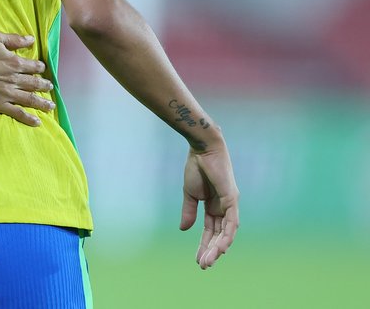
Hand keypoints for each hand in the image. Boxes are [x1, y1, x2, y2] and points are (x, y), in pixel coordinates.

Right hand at [0, 32, 55, 126]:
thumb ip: (14, 39)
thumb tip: (31, 39)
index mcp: (14, 62)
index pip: (33, 66)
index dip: (39, 67)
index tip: (42, 68)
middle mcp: (14, 79)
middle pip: (35, 84)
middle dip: (44, 85)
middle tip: (50, 87)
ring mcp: (7, 93)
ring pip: (30, 99)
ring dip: (42, 103)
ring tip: (50, 106)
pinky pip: (17, 113)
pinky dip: (28, 118)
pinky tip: (37, 122)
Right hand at [180, 137, 238, 268]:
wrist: (201, 150)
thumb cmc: (196, 168)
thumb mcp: (190, 194)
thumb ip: (189, 212)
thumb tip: (184, 229)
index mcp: (214, 207)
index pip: (210, 231)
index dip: (204, 245)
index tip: (198, 260)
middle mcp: (225, 208)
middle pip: (219, 235)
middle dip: (211, 251)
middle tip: (203, 266)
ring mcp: (230, 205)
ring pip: (226, 233)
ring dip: (218, 248)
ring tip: (209, 260)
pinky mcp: (232, 199)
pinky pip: (232, 222)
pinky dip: (227, 235)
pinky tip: (222, 247)